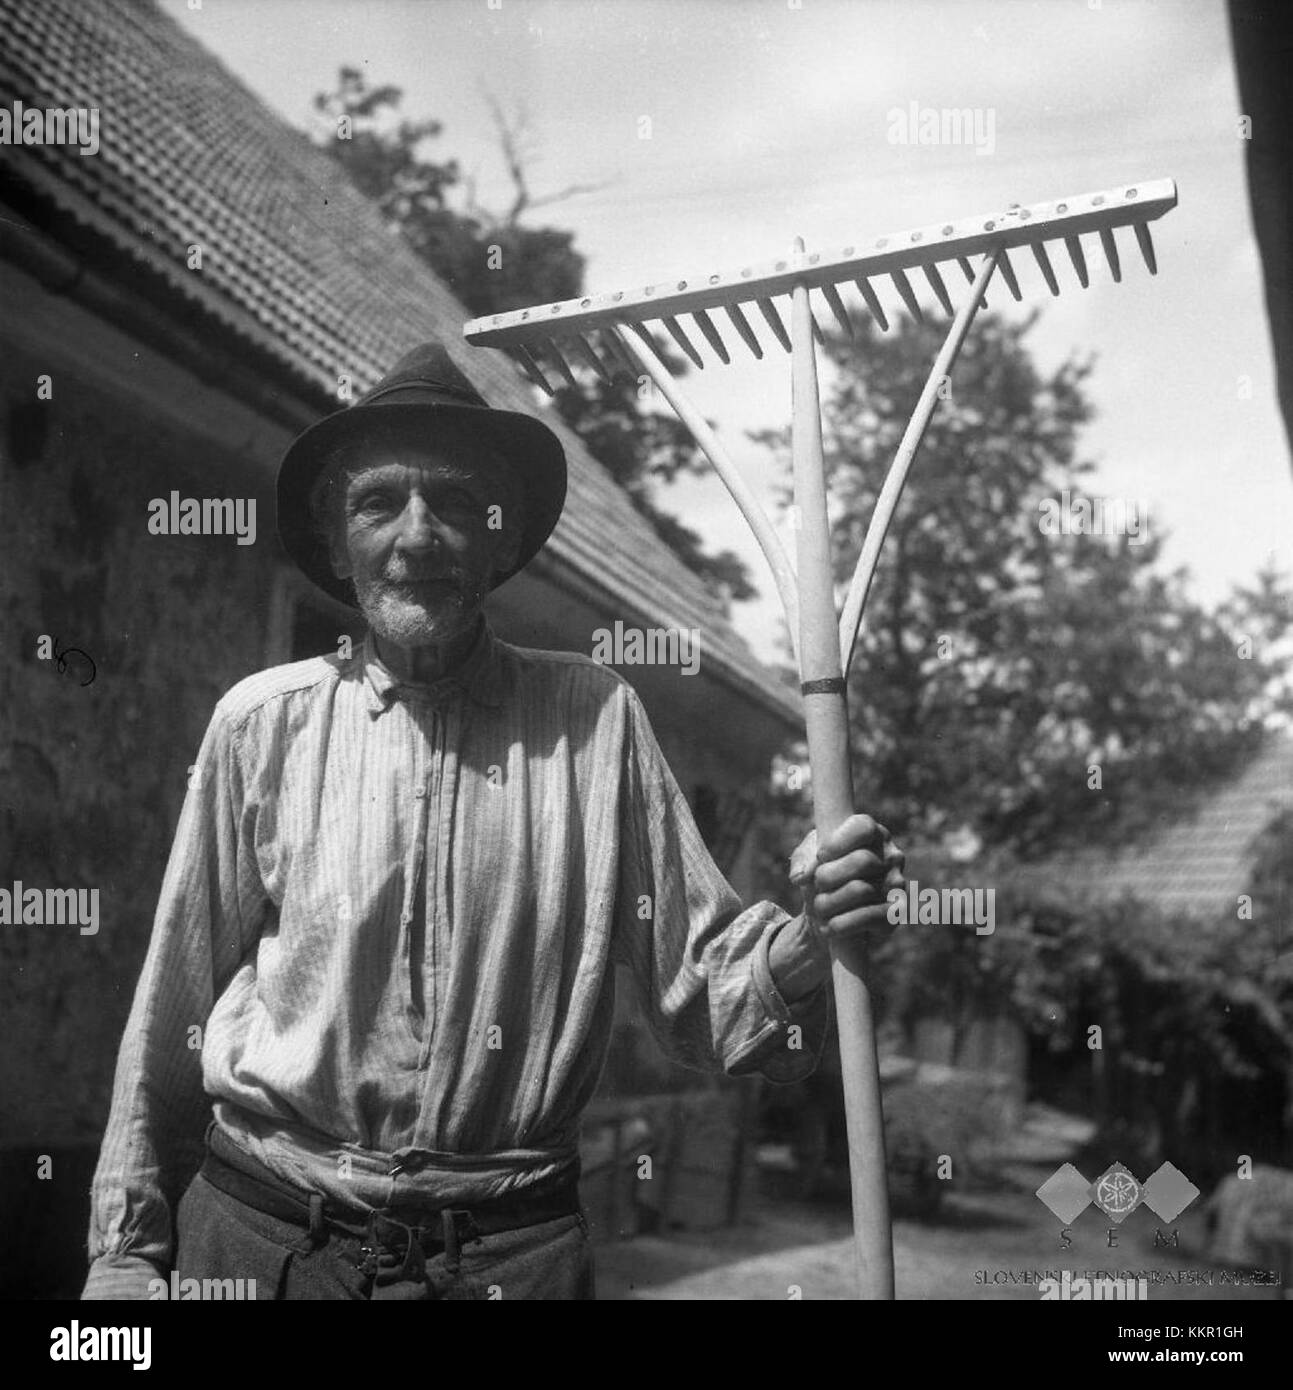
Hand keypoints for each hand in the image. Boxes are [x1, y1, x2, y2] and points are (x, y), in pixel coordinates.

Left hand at [789, 814, 905, 943]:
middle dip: (828, 876)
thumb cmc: (821, 877)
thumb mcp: (806, 861)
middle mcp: (891, 856)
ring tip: (819, 908)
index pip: (864, 827)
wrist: (829, 915)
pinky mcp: (896, 913)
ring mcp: (897, 884)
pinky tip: (830, 927)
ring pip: (861, 890)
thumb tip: (803, 875)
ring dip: (830, 903)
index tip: (821, 855)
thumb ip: (803, 860)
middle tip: (817, 885)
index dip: (838, 842)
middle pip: (862, 861)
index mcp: (873, 834)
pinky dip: (842, 924)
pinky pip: (869, 917)